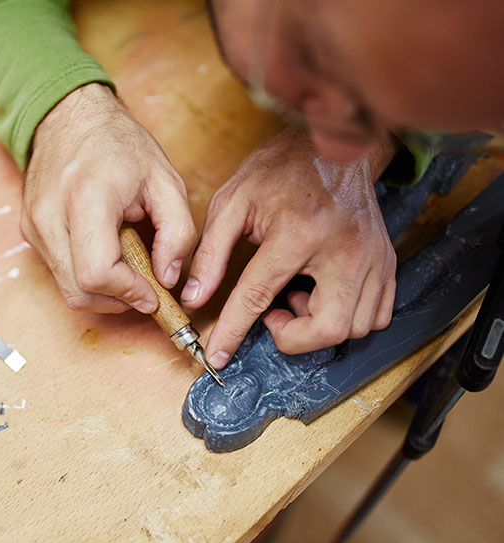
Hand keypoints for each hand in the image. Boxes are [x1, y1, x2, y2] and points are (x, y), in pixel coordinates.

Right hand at [22, 83, 196, 313]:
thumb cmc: (118, 143)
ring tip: (126, 265)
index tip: (152, 292)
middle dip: (116, 300)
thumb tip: (167, 277)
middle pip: (78, 291)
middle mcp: (51, 216)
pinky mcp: (29, 230)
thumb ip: (178, 232)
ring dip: (101, 290)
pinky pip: (58, 271)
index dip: (128, 293)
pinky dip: (85, 274)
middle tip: (143, 287)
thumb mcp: (166, 180)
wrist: (69, 115)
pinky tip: (104, 251)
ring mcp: (35, 225)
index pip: (97, 274)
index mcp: (87, 199)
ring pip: (66, 288)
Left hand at [181, 127, 396, 366]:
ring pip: (354, 328)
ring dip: (318, 325)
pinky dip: (346, 318)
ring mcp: (373, 258)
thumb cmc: (279, 171)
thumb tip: (193, 297)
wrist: (331, 147)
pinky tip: (320, 293)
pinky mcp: (387, 262)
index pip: (259, 297)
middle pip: (328, 329)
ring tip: (295, 294)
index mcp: (298, 233)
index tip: (217, 356)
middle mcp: (345, 249)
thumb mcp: (232, 203)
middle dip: (294, 338)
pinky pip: (375, 316)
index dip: (232, 332)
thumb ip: (210, 254)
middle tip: (272, 315)